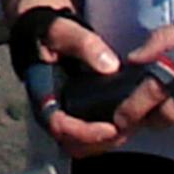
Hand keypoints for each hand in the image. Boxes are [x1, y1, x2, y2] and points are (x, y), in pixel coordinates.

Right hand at [11, 5, 149, 155]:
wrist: (42, 29)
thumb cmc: (46, 30)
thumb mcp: (61, 29)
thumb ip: (84, 44)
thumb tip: (110, 65)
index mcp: (42, 93)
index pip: (59, 126)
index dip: (86, 134)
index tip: (112, 129)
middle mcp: (51, 109)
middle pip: (72, 144)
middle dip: (102, 142)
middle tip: (129, 129)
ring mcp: (63, 111)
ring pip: (82, 144)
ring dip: (107, 140)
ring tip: (132, 125)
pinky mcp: (75, 109)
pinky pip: (90, 131)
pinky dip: (108, 132)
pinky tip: (128, 118)